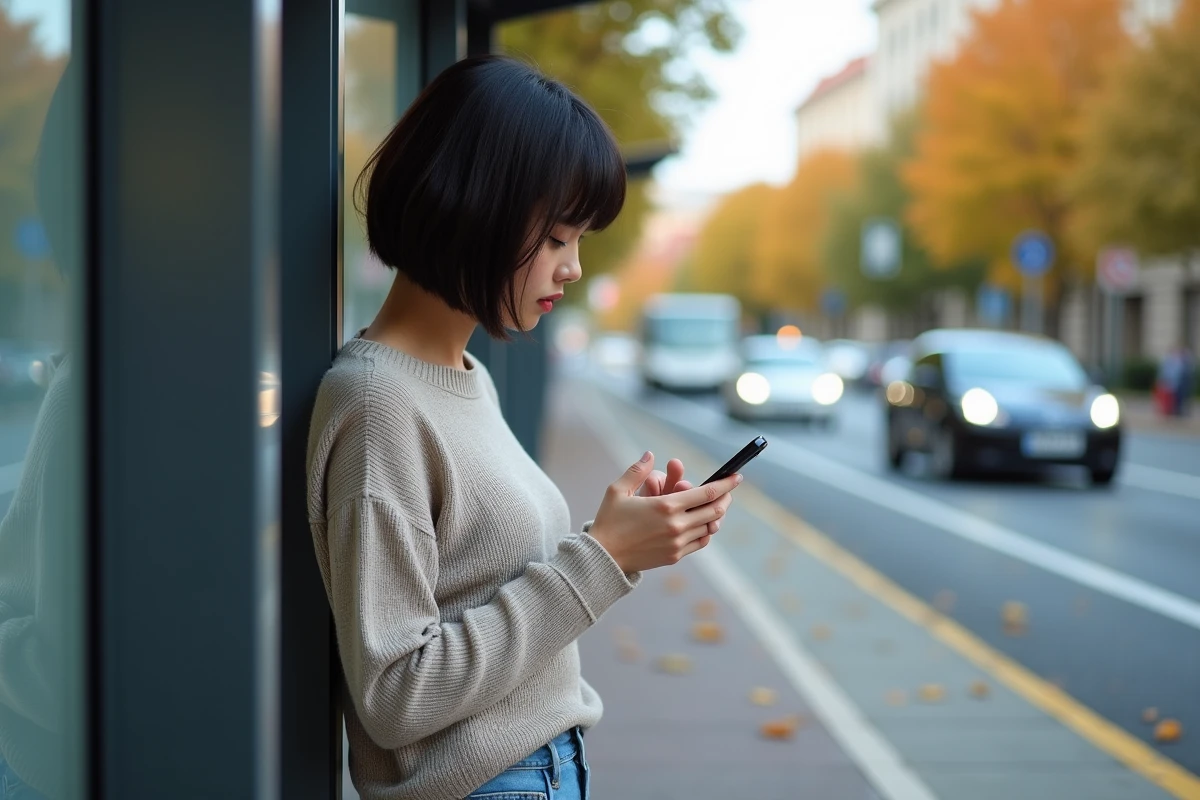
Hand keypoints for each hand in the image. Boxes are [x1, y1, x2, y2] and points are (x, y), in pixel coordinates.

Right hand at [588, 451, 739, 573]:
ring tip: (715, 505)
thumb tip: (650, 454)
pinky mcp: (675, 556)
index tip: (737, 477)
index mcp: (666, 506)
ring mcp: (678, 543)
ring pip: (709, 527)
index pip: (707, 493)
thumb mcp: (618, 491)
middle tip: (726, 491)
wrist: (603, 558)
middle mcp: (677, 525)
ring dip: (715, 515)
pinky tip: (703, 524)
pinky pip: (700, 542)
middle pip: (715, 510)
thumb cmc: (609, 521)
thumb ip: (637, 471)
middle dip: (724, 498)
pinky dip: (706, 531)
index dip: (726, 484)